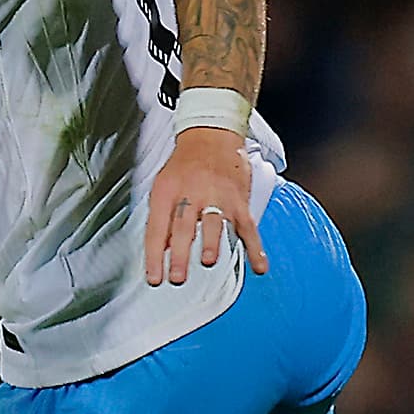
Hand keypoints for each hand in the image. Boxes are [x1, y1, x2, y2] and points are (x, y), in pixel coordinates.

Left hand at [144, 126, 266, 285]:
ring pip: (214, 222)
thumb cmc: (185, 164)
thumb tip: (162, 253)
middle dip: (181, 253)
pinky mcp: (239, 201)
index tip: (154, 279)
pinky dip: (255, 248)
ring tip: (209, 261)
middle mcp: (191, 194)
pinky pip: (248, 226)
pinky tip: (258, 266)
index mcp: (167, 193)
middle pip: (184, 226)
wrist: (211, 134)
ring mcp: (217, 197)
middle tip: (177, 277)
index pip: (157, 229)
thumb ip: (163, 220)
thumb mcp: (164, 186)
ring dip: (212, 243)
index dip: (154, 256)